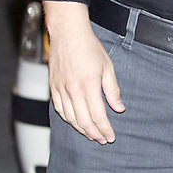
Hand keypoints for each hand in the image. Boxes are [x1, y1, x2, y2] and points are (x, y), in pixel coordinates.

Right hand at [45, 3, 124, 142]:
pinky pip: (59, 109)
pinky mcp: (53, 87)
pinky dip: (68, 120)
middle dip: (94, 133)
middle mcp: (73, 90)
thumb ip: (112, 90)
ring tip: (91, 135)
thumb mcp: (107, 67)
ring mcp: (61, 89)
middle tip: (102, 139)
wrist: (68, 33)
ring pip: (70, 118)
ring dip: (81, 130)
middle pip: (83, 121)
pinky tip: (75, 122)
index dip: (105, 129)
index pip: (98, 116)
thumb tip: (119, 108)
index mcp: (88, 85)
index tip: (110, 136)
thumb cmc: (88, 46)